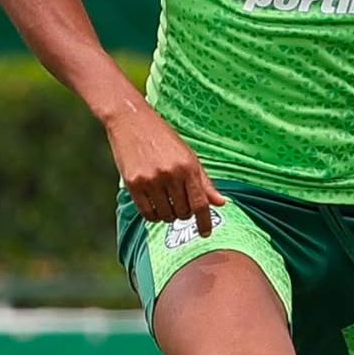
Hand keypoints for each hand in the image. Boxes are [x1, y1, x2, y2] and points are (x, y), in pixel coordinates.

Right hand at [105, 100, 225, 235]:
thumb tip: (222, 203)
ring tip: (166, 201)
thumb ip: (204, 182)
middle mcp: (171, 174)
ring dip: (168, 215)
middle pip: (183, 213)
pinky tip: (154, 204)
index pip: (201, 203)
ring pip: (166, 215)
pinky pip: (147, 213)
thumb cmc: (163, 139)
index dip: (205, 222)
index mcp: (188, 166)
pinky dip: (153, 215)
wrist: (131, 120)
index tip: (206, 234)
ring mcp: (151, 179)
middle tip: (179, 204)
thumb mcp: (188, 156)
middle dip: (184, 214)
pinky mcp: (133, 183)